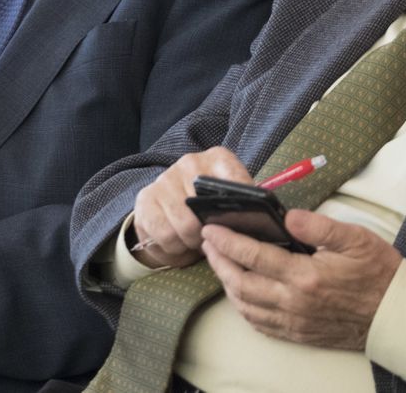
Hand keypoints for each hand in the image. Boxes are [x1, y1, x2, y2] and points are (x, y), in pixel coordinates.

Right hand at [130, 146, 252, 268]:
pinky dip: (172, 246)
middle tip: (211, 238)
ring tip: (193, 240)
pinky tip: (176, 240)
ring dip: (190, 243)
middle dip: (211, 235)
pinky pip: (163, 234)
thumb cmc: (207, 207)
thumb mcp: (232, 201)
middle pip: (207, 212)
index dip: (242, 208)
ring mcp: (165, 179)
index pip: (237, 182)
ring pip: (184, 227)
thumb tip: (261, 221)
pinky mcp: (145, 197)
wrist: (168, 205)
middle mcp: (190, 163)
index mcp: (219, 160)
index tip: (242, 225)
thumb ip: (248, 206)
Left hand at [202, 209, 403, 350]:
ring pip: (246, 306)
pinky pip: (261, 325)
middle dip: (219, 261)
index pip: (254, 256)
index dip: (227, 241)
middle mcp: (295, 303)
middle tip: (208, 243)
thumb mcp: (355, 238)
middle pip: (241, 283)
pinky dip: (244, 309)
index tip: (211, 229)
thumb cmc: (379, 273)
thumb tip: (286, 217)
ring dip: (227, 285)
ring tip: (220, 265)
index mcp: (306, 276)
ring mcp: (295, 322)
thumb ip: (318, 226)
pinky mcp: (299, 334)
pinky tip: (241, 295)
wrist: (397, 315)